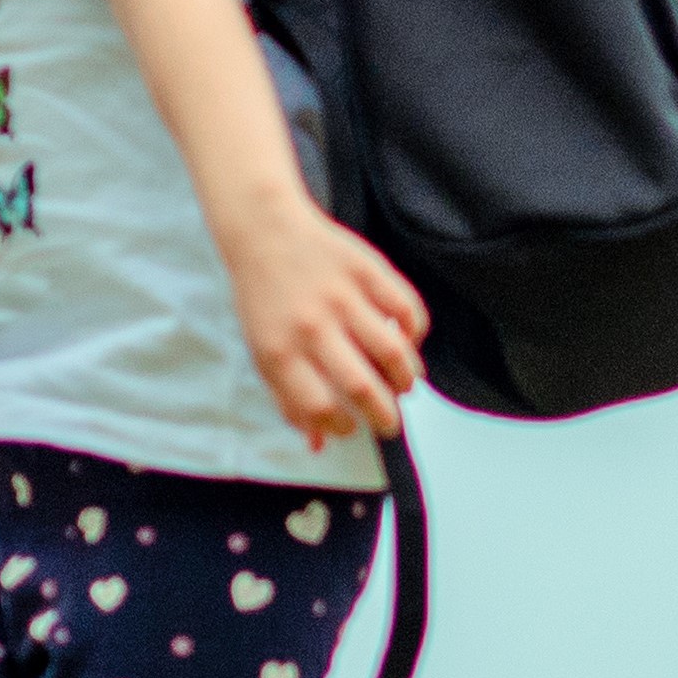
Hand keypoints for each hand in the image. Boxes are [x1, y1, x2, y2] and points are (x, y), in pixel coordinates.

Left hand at [225, 206, 432, 451]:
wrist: (264, 232)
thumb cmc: (264, 299)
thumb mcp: (263, 352)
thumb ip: (288, 399)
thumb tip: (318, 445)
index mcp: (279, 352)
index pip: (320, 408)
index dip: (344, 428)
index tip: (352, 428)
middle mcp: (311, 326)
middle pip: (361, 387)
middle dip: (385, 416)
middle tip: (391, 423)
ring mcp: (341, 296)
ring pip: (391, 351)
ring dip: (406, 378)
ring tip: (405, 385)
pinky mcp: (366, 268)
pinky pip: (405, 308)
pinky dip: (415, 332)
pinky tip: (408, 342)